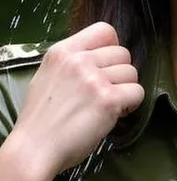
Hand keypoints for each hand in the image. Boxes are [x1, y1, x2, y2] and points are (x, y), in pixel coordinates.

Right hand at [7, 22, 144, 180]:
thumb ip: (72, 62)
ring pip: (132, 73)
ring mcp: (94, 80)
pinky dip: (132, 105)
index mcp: (63, 51)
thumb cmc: (41, 119)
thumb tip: (99, 57)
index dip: (112, 48)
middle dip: (119, 73)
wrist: (35, 150)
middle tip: (107, 92)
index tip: (106, 66)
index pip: (105, 30)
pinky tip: (117, 113)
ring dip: (125, 90)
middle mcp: (79, 61)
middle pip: (123, 53)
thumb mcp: (48, 76)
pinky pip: (137, 92)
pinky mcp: (108, 100)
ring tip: (109, 104)